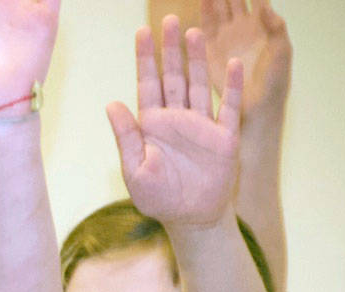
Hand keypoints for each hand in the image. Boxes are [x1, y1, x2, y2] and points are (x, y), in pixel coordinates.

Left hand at [106, 17, 242, 226]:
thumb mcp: (135, 170)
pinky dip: (231, 86)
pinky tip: (232, 63)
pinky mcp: (224, 137)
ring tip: (194, 33)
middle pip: (173, 76)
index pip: (147, 84)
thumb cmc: (158, 198)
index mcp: (152, 125)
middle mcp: (176, 119)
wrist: (191, 219)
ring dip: (197, 60)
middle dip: (170, 49)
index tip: (142, 32)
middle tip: (169, 19)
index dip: (144, 58)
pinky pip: (229, 107)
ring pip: (199, 84)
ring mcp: (201, 125)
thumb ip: (126, 138)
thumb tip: (112, 104)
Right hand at [201, 0, 289, 121]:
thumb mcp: (283, 54)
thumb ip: (278, 29)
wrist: (255, 108)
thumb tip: (267, 7)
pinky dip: (203, 11)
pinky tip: (203, 1)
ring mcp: (225, 36)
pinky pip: (204, 26)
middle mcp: (242, 26)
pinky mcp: (209, 49)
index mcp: (262, 23)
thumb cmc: (275, 83)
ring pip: (218, 6)